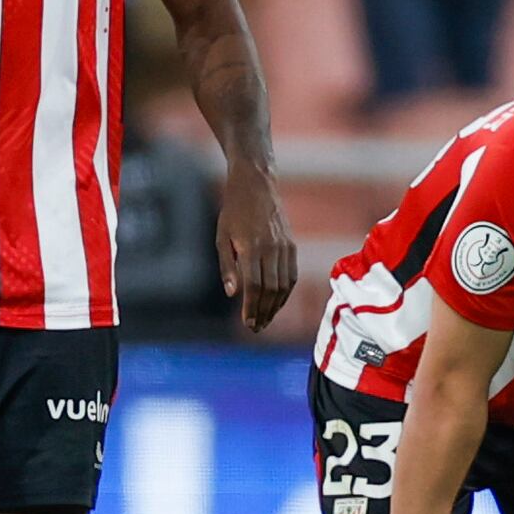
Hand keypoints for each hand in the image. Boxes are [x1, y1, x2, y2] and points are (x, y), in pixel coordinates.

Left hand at [215, 158, 297, 331]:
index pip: (254, 286)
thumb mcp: (221, 236)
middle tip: (255, 328)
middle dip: (263, 313)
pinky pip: (292, 275)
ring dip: (275, 307)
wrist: (257, 185)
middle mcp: (270, 249)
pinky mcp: (291, 246)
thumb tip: (233, 294)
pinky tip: (276, 303)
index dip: (251, 308)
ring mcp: (284, 247)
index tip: (247, 323)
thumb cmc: (234, 211)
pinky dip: (285, 293)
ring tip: (265, 320)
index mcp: (251, 247)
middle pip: (270, 290)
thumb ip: (227, 266)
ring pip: (283, 286)